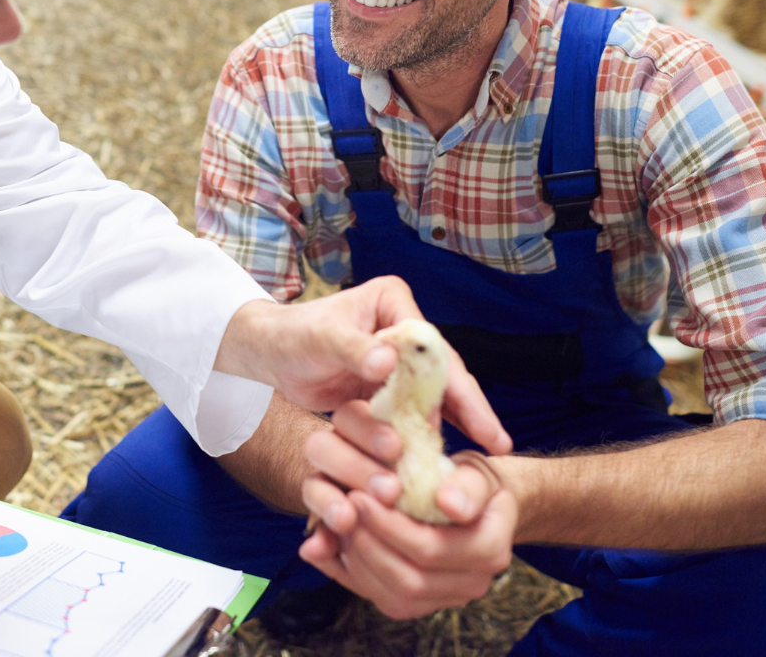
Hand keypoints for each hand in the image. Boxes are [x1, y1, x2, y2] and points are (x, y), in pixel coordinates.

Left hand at [215, 277, 510, 453]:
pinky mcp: (384, 385)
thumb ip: (352, 348)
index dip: (461, 389)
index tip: (484, 425)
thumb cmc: (290, 335)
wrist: (266, 351)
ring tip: (481, 462)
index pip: (435, 351)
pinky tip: (440, 462)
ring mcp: (395, 358)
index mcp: (395, 303)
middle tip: (499, 449)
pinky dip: (422, 434)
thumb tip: (386, 360)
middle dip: (470, 411)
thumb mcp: (319, 338)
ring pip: (431, 396)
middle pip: (443, 374)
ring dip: (452, 427)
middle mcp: (402, 328)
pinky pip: (408, 412)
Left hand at [298, 404, 515, 619]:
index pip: (431, 549)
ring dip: (357, 560)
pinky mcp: (419, 605)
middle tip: (342, 508)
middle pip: (409, 580)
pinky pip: (379, 597)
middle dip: (368, 544)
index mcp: (490, 551)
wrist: (469, 504)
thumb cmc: (468, 481)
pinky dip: (348, 573)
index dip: (389, 526)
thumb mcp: (476, 471)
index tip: (359, 495)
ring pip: (392, 596)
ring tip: (339, 522)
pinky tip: (329, 544)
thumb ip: (467, 485)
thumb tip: (449, 503)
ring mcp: (445, 600)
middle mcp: (471, 585)